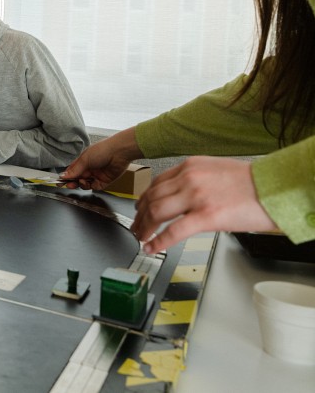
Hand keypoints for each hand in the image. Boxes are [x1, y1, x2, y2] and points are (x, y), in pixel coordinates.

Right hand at [61, 127, 141, 189]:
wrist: (119, 152)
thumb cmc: (102, 150)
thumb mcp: (85, 159)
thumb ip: (74, 170)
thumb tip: (64, 176)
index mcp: (83, 161)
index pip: (72, 171)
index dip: (66, 176)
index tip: (59, 181)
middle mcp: (90, 169)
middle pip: (78, 179)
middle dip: (72, 182)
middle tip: (68, 185)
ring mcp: (97, 175)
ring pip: (85, 184)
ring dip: (81, 184)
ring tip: (81, 181)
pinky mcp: (104, 181)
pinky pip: (95, 187)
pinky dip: (90, 186)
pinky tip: (88, 182)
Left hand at [132, 156, 276, 253]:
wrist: (277, 186)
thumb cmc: (255, 183)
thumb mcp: (217, 171)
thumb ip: (197, 181)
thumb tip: (184, 197)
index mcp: (191, 166)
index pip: (157, 182)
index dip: (145, 198)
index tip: (141, 207)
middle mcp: (189, 178)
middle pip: (152, 197)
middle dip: (141, 215)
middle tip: (137, 226)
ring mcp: (196, 197)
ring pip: (157, 212)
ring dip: (145, 227)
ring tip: (141, 237)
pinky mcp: (206, 216)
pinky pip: (173, 231)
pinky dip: (158, 240)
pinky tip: (151, 246)